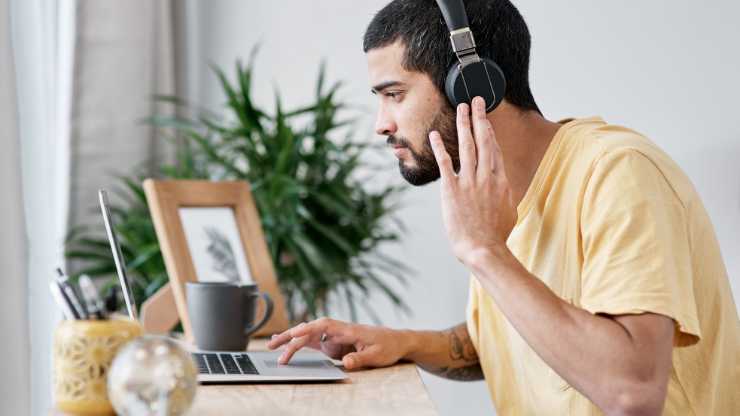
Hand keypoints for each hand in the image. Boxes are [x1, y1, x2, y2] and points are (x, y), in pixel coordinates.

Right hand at [266, 318, 408, 369]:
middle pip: (310, 329)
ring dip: (291, 340)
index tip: (294, 334)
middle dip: (290, 335)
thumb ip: (360, 360)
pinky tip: (288, 348)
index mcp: (347, 329)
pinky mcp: (334, 343)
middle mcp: (338, 330)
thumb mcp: (377, 356)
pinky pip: (314, 343)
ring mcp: (335, 336)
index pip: (323, 326)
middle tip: (272, 344)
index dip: (307, 329)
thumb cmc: (388, 346)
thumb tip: (344, 363)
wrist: (397, 341)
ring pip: (308, 335)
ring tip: (272, 347)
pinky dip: (300, 344)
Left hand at [429, 96, 516, 264]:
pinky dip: (439, 147)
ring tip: (461, 108)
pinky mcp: (452, 189)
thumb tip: (504, 188)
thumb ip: (505, 194)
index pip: (494, 149)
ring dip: (463, 124)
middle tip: (475, 100)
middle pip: (483, 140)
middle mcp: (486, 176)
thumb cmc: (496, 235)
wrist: (484, 249)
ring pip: (467, 146)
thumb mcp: (509, 211)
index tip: (485, 118)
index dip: (489, 131)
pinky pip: (445, 163)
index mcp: (500, 181)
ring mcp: (469, 181)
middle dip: (479, 117)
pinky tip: (434, 135)